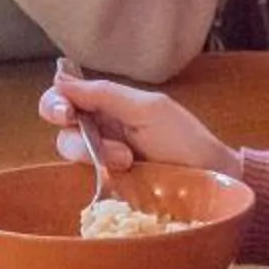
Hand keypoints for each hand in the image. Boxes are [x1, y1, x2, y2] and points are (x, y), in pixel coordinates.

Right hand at [38, 73, 240, 179]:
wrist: (211, 181)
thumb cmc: (186, 140)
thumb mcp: (148, 109)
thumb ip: (104, 94)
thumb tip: (60, 80)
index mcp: (109, 105)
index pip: (66, 97)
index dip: (56, 101)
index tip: (65, 111)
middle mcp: (100, 130)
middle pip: (61, 127)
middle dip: (71, 131)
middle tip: (90, 140)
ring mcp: (101, 161)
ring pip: (69, 153)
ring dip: (92, 153)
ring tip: (126, 160)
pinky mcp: (105, 188)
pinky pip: (81, 180)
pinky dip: (94, 176)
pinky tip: (119, 175)